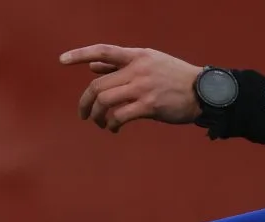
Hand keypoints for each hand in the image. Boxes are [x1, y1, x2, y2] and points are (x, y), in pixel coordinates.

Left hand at [59, 44, 202, 132]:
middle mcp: (137, 69)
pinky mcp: (150, 105)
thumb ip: (120, 65)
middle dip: (86, 102)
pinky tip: (114, 128)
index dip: (79, 54)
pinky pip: (121, 115)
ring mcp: (143, 87)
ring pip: (105, 101)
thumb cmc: (176, 78)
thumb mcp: (149, 63)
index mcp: (136, 55)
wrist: (203, 92)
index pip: (102, 51)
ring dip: (98, 116)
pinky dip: (112, 124)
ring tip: (101, 123)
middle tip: (84, 114)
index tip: (61, 61)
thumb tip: (93, 67)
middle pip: (98, 85)